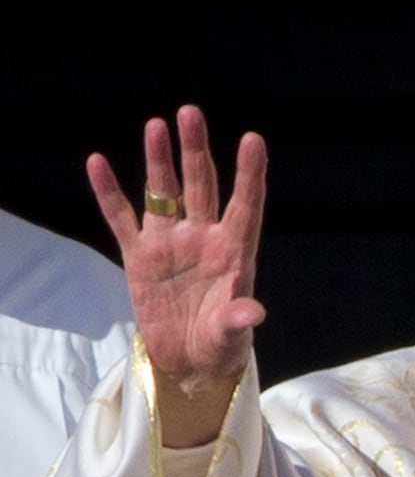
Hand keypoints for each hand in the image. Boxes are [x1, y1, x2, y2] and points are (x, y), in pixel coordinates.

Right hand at [87, 105, 266, 444]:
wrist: (189, 362)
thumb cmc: (221, 345)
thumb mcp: (232, 336)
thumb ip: (238, 319)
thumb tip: (253, 312)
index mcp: (235, 251)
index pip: (246, 205)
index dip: (249, 174)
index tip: (253, 140)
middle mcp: (204, 238)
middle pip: (201, 186)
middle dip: (196, 151)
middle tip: (190, 113)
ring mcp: (171, 244)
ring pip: (164, 193)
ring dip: (159, 160)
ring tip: (156, 125)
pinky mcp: (140, 257)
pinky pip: (122, 219)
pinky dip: (110, 193)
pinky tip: (98, 162)